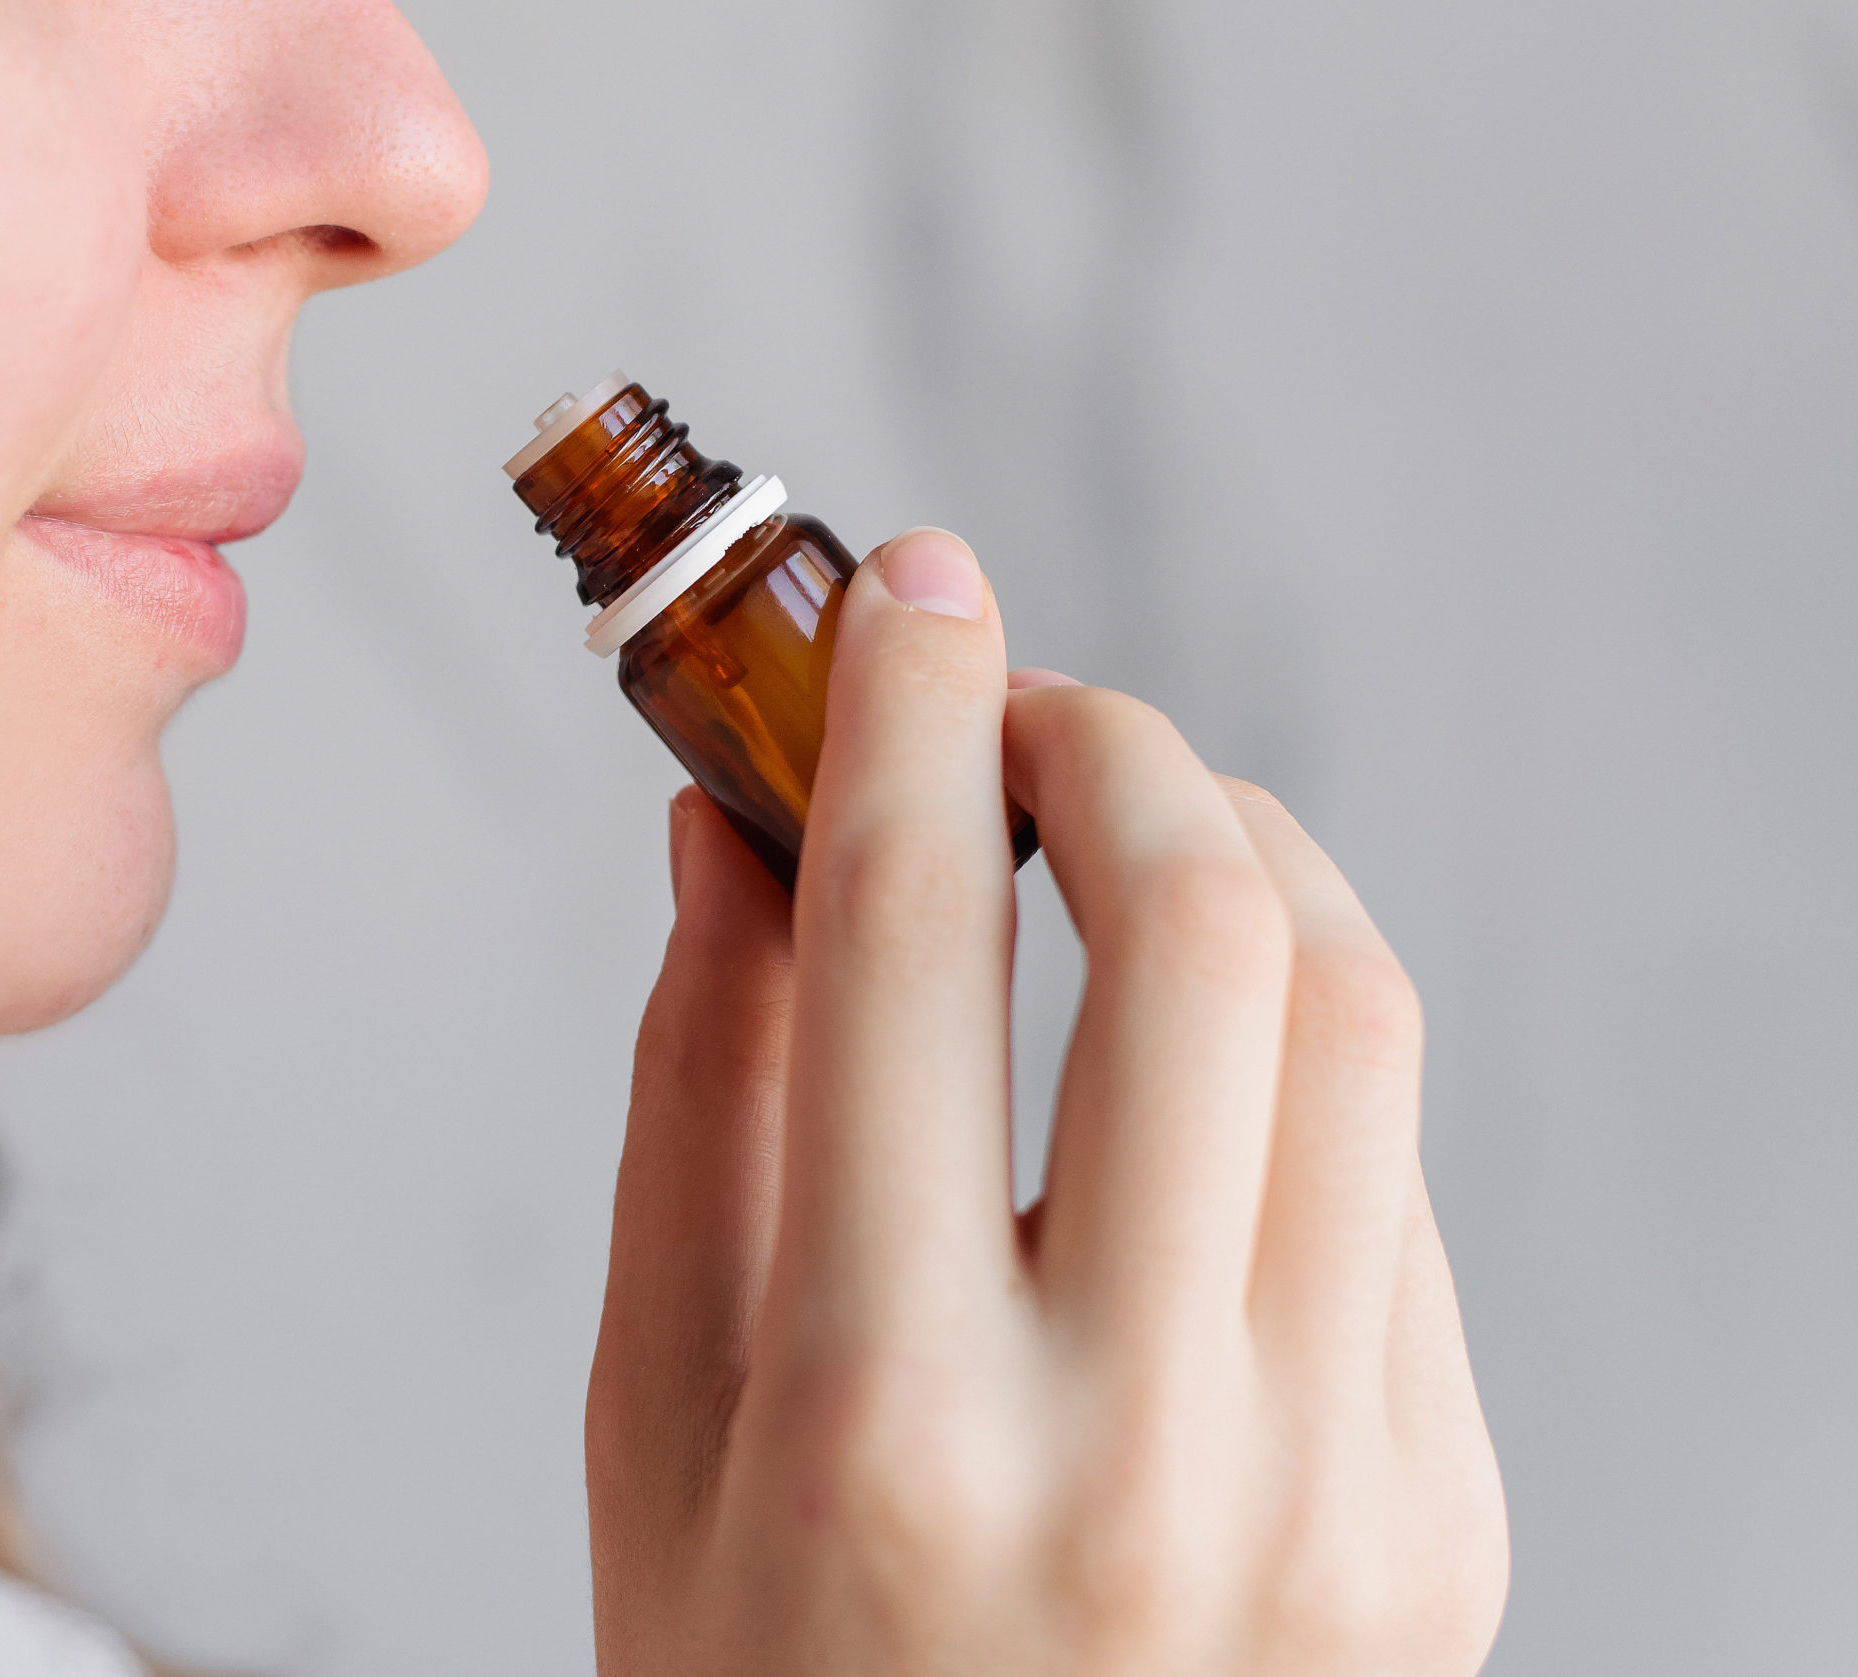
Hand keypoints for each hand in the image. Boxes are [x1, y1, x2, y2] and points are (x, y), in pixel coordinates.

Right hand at [588, 528, 1507, 1674]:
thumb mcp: (656, 1418)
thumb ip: (700, 1101)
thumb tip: (736, 836)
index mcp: (883, 1414)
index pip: (905, 946)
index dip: (900, 711)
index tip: (902, 588)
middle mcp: (1141, 1443)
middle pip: (1206, 931)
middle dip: (1110, 741)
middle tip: (1022, 714)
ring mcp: (1338, 1490)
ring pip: (1355, 1021)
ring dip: (1239, 861)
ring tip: (1121, 854)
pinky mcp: (1446, 1514)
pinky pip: (1393, 1185)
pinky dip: (1292, 1056)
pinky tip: (1187, 1084)